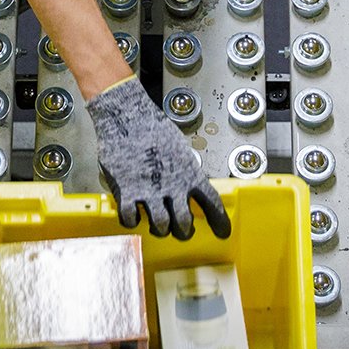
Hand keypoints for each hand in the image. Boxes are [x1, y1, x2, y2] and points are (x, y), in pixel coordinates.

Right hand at [86, 77, 230, 239]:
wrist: (127, 116)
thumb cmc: (152, 127)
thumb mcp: (179, 148)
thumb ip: (185, 170)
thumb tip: (189, 186)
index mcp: (189, 172)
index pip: (212, 202)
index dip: (219, 221)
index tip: (222, 231)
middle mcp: (172, 184)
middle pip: (184, 222)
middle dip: (184, 231)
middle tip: (182, 230)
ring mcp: (149, 190)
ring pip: (160, 225)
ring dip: (161, 229)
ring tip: (159, 225)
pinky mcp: (126, 190)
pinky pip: (131, 218)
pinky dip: (133, 221)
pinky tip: (135, 215)